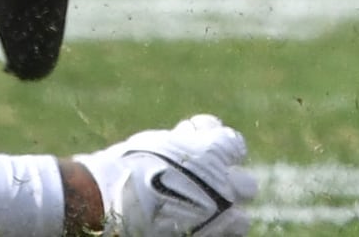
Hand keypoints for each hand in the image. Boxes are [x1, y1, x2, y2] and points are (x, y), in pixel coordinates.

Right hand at [77, 118, 253, 236]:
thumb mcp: (161, 140)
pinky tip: (198, 226)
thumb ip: (188, 138)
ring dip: (226, 214)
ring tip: (202, 214)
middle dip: (230, 185)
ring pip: (241, 218)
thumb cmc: (131, 164)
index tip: (203, 151)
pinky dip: (216, 231)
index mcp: (214, 152)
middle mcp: (225, 183)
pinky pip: (225, 236)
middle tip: (207, 187)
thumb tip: (202, 132)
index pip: (235, 146)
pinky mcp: (209, 236)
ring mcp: (220, 215)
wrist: (113, 200)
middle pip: (246, 185)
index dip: (218, 149)